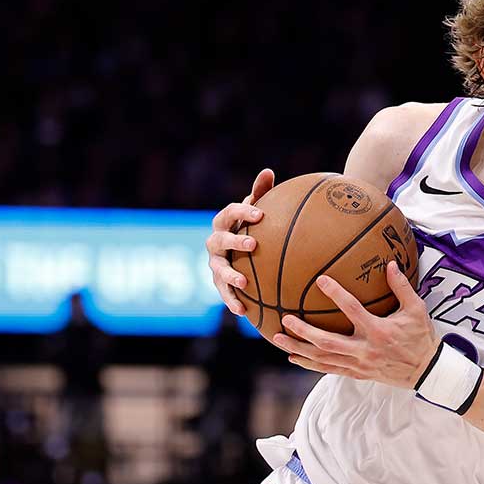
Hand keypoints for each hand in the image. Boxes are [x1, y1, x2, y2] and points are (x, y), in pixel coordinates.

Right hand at [206, 169, 273, 315]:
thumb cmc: (252, 227)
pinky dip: (232, 301)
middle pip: (219, 239)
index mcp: (225, 221)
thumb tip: (267, 171)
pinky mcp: (219, 284)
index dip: (242, 211)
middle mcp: (215, 242)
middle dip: (234, 241)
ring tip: (244, 282)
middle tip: (252, 245)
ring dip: (229, 275)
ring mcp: (215, 263)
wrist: (241, 251)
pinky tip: (244, 311)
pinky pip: (224, 293)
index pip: (230, 212)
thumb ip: (260, 193)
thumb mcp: (256, 211)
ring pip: (218, 269)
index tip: (260, 214)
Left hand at [271, 262, 437, 388]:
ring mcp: (359, 364)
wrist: (426, 370)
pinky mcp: (357, 373)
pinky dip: (309, 364)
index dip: (336, 294)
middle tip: (286, 319)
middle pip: (328, 342)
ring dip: (300, 349)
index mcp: (379, 331)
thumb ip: (402, 287)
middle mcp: (365, 349)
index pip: (353, 310)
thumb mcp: (417, 310)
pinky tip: (293, 357)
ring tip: (279, 339)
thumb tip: (390, 264)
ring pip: (323, 358)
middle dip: (304, 331)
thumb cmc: (421, 337)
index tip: (320, 280)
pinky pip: (329, 369)